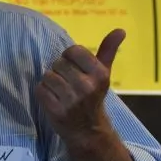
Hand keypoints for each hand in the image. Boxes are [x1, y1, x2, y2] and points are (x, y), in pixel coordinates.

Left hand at [35, 29, 125, 144]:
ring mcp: (71, 99)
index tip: (75, 70)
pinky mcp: (56, 110)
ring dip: (50, 83)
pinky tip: (53, 100)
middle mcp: (86, 86)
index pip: (73, 50)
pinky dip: (43, 93)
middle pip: (58, 63)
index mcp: (99, 74)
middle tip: (68, 84)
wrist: (88, 131)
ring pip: (47, 76)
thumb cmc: (93, 97)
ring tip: (60, 92)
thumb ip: (109, 50)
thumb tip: (121, 29)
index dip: (70, 58)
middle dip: (60, 72)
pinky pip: (40, 89)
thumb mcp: (103, 73)